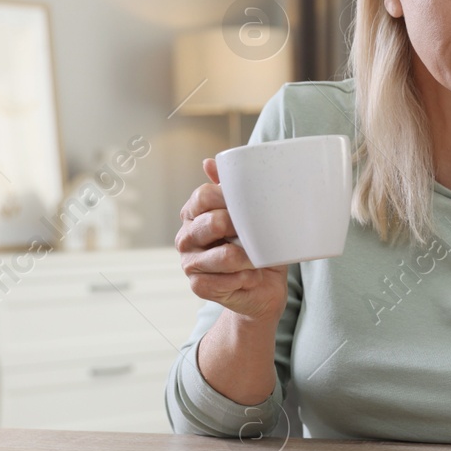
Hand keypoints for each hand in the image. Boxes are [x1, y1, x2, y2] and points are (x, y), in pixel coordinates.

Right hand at [175, 158, 288, 323]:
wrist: (263, 288)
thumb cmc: (257, 247)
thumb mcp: (249, 216)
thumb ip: (231, 189)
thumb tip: (209, 162)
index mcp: (194, 214)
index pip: (203, 196)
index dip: (228, 198)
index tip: (249, 205)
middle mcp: (187, 237)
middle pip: (212, 223)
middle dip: (240, 229)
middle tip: (256, 235)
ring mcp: (189, 263)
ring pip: (224, 256)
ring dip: (249, 259)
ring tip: (258, 260)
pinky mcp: (198, 286)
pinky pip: (226, 280)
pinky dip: (245, 278)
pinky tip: (250, 277)